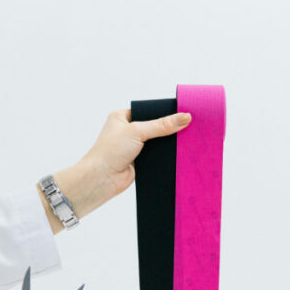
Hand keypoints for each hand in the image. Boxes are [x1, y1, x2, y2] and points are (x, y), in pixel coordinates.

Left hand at [40, 108, 191, 230]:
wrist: (101, 179)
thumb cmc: (109, 151)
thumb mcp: (137, 131)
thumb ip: (161, 125)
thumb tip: (184, 117)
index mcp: (122, 117)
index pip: (148, 111)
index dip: (164, 112)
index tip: (182, 112)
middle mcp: (128, 131)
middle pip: (155, 126)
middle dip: (168, 128)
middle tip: (188, 124)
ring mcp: (134, 146)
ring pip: (157, 142)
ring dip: (168, 143)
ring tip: (187, 137)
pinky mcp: (140, 161)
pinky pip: (158, 155)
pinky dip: (166, 155)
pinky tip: (178, 153)